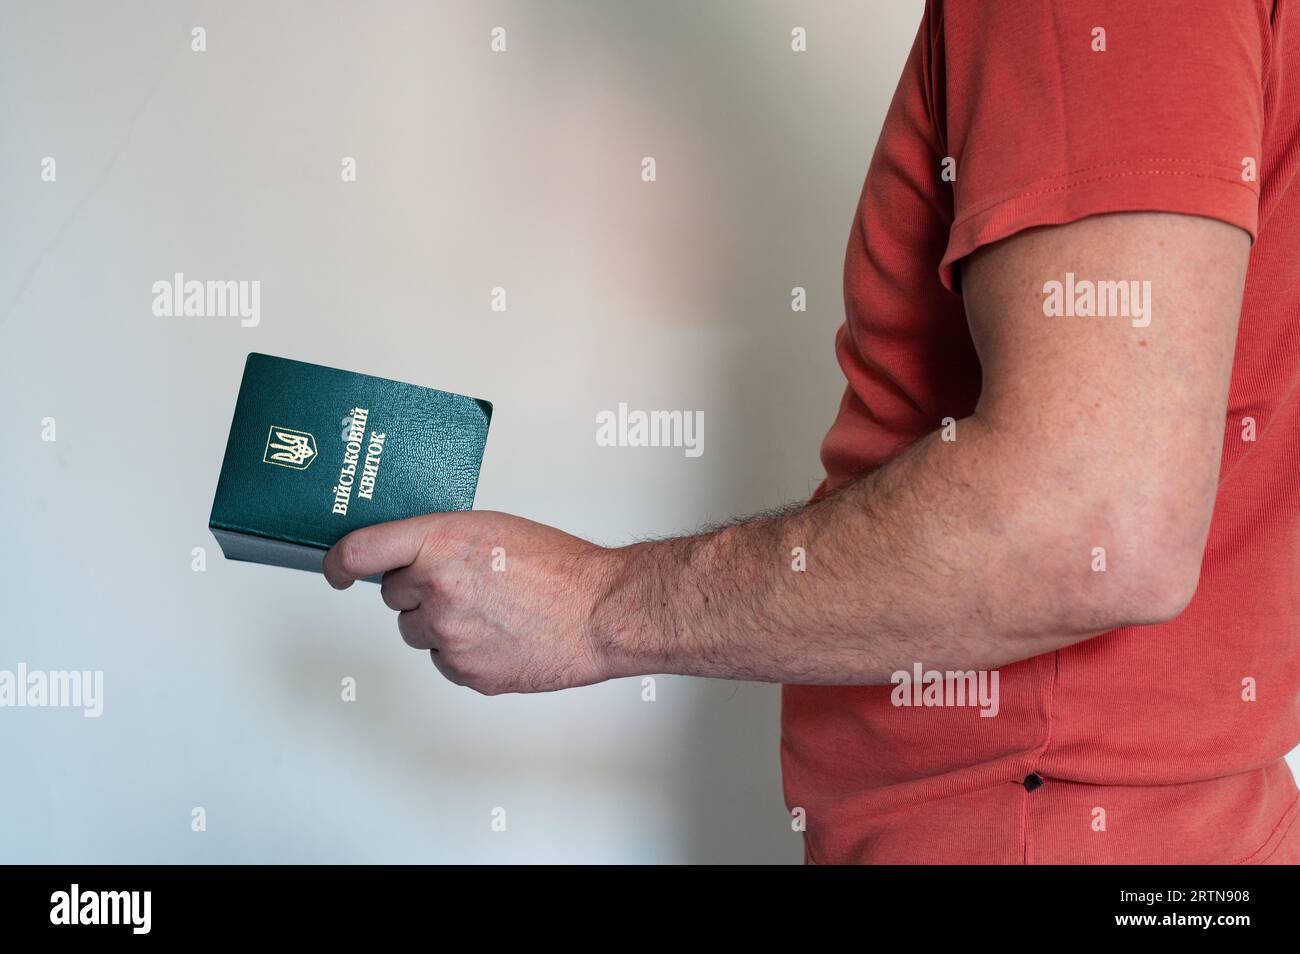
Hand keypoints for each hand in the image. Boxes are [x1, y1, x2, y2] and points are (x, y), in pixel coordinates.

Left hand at [322, 511, 619, 694]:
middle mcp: (436, 588)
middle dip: (418, 589)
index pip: (360, 552)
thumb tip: (407, 556)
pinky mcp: (464, 671)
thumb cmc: (560, 567)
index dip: (338, 563)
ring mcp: (448, 635)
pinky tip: (499, 634)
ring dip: (439, 623)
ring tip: (490, 610)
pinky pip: (444, 661)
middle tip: (465, 583)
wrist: (600, 611)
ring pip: (416, 632)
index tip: (334, 570)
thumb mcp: (491, 528)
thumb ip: (441, 541)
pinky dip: (464, 651)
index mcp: (440, 543)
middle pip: (392, 595)